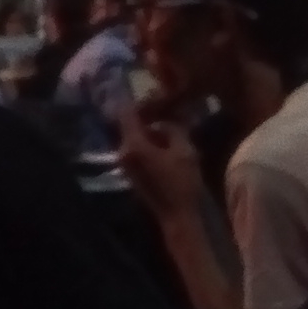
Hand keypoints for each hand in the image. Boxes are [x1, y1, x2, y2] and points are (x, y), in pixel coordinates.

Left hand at [114, 98, 205, 219]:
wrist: (178, 216)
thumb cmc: (182, 182)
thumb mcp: (184, 150)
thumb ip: (173, 127)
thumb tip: (168, 116)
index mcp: (133, 145)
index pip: (127, 112)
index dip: (139, 100)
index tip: (153, 92)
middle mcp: (123, 152)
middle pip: (130, 124)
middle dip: (148, 114)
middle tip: (168, 106)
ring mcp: (126, 164)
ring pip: (135, 136)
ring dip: (150, 128)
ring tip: (171, 123)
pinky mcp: (132, 172)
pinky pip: (137, 148)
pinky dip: (149, 141)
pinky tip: (167, 142)